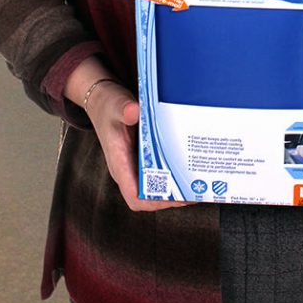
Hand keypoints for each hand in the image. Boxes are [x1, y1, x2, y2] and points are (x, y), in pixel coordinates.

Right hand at [84, 79, 188, 212]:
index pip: (135, 197)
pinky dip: (175, 171)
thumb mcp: (115, 105)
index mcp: (119, 164)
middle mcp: (129, 169)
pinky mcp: (144, 156)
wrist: (102, 99)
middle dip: (174, 196)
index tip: (177, 196)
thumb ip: (124, 109)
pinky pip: (160, 170)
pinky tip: (189, 163)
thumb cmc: (107, 105)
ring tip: (199, 178)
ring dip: (177, 186)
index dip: (155, 202)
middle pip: (151, 197)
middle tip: (196, 187)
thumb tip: (134, 111)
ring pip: (158, 185)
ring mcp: (137, 164)